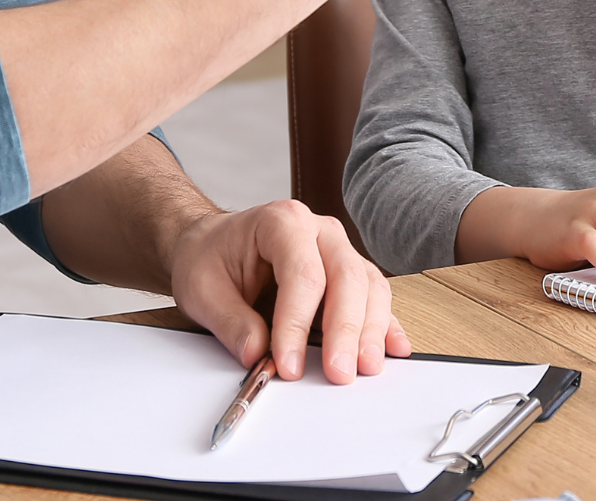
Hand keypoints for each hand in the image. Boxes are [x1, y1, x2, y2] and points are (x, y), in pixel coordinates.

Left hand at [166, 199, 411, 383]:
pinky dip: (385, 325)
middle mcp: (318, 231)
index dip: (298, 323)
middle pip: (346, 277)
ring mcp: (337, 250)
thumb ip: (230, 322)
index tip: (288, 364)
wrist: (211, 246)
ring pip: (368, 286)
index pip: (303, 274)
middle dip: (346, 330)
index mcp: (282, 222)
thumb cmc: (209, 258)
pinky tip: (393, 348)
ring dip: (371, 330)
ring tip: (365, 367)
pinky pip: (374, 296)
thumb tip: (257, 354)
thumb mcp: (202, 290)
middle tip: (339, 372)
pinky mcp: (347, 274)